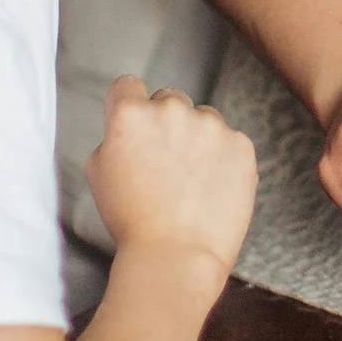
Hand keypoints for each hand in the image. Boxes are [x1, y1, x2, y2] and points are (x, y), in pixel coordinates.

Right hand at [87, 77, 257, 279]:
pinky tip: (213, 187)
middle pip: (169, 99)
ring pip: (204, 119)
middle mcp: (172, 110)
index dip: (130, 105)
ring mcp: (212, 126)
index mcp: (131, 114)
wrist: (177, 254)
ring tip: (192, 180)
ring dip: (199, 138)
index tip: (138, 124)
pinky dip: (224, 158)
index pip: (128, 86)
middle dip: (167, 122)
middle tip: (166, 162)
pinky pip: (231, 141)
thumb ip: (115, 136)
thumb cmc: (133, 221)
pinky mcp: (242, 145)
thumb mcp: (99, 171)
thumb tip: (129, 127)